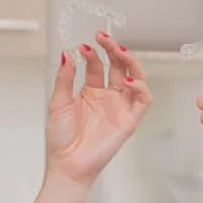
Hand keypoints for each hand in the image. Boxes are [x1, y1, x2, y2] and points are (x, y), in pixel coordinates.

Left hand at [46, 33, 151, 185]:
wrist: (67, 163)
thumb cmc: (61, 139)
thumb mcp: (58, 102)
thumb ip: (65, 78)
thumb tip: (67, 54)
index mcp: (91, 92)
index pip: (99, 65)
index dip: (93, 53)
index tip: (83, 46)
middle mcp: (108, 97)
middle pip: (120, 66)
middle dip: (114, 50)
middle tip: (104, 38)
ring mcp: (120, 107)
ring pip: (136, 78)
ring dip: (131, 62)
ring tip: (119, 50)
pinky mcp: (129, 120)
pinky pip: (143, 100)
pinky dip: (141, 87)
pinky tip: (129, 80)